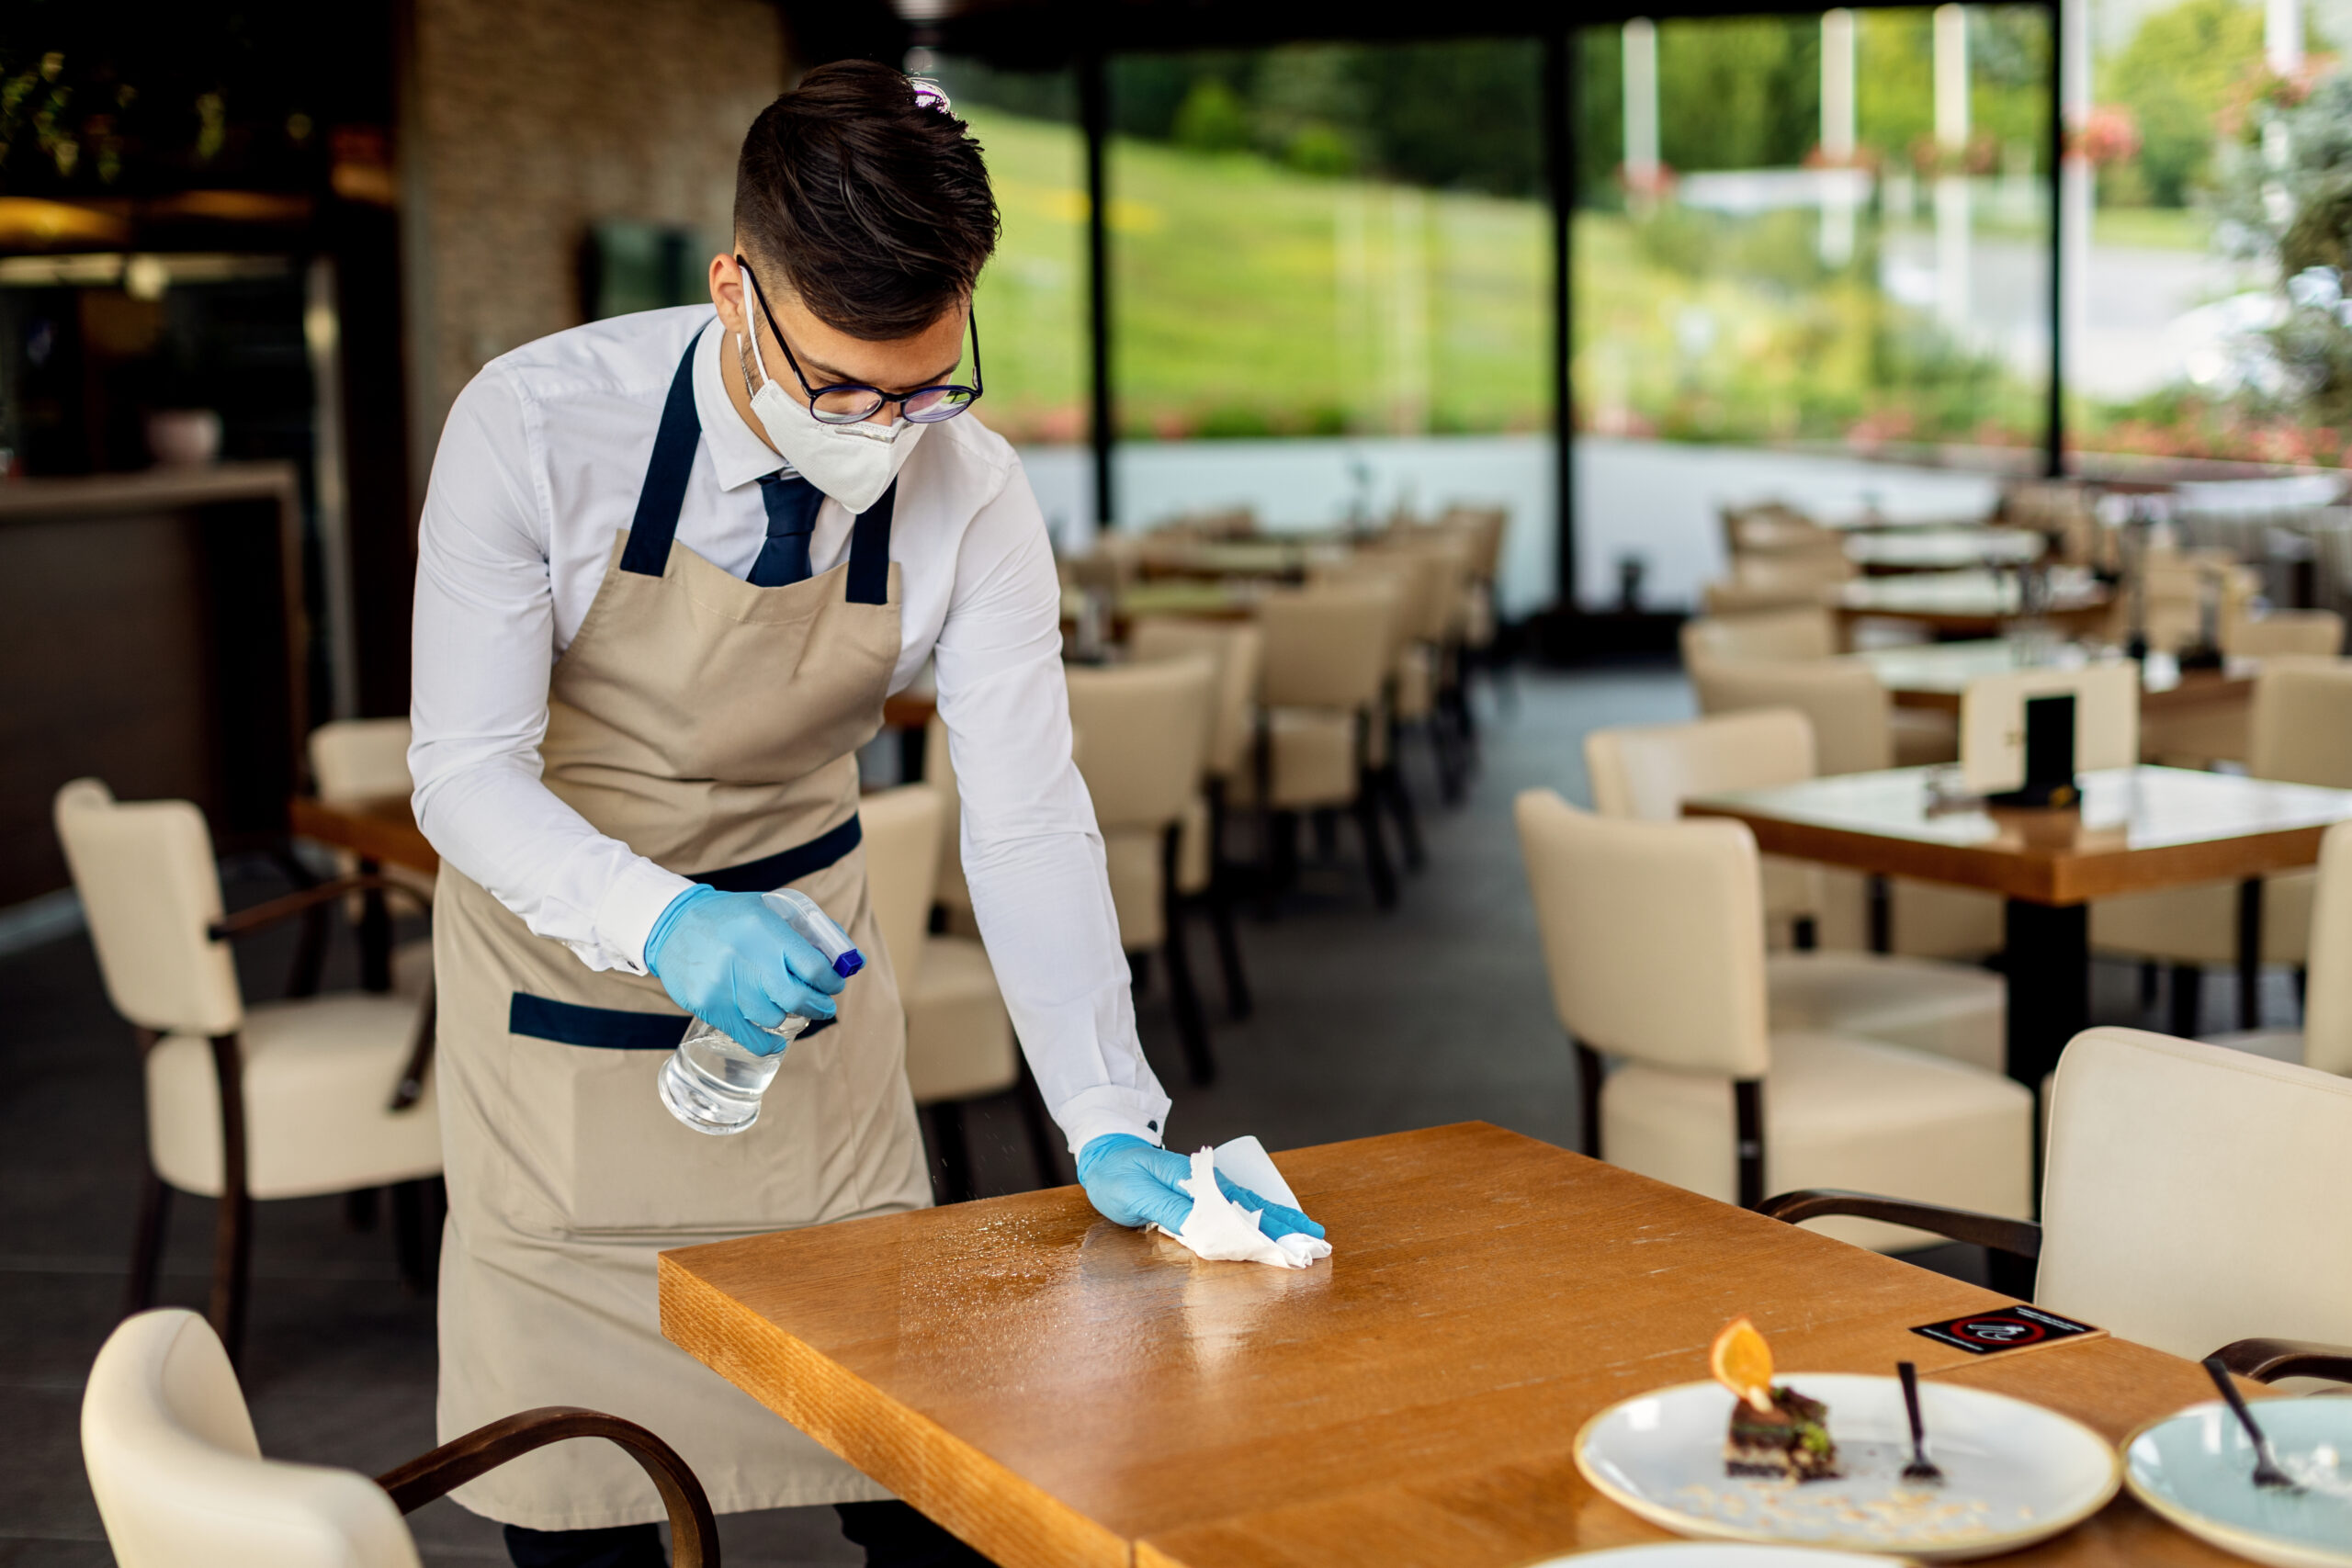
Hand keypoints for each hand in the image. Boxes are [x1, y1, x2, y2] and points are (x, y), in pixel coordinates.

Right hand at [643, 886, 843, 1055]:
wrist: (671, 924)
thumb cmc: (728, 917)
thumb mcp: (766, 908)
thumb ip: (803, 932)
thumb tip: (846, 959)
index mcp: (766, 929)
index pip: (814, 966)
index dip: (831, 982)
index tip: (835, 985)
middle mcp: (747, 958)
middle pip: (798, 998)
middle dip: (819, 1006)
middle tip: (824, 1006)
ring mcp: (727, 985)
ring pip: (775, 1017)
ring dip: (788, 1015)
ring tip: (788, 1008)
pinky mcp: (711, 1006)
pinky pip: (748, 1036)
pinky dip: (767, 1043)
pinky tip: (776, 1040)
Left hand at [1076, 1134, 1324, 1240]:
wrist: (1103, 1154)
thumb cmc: (1117, 1175)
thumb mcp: (1139, 1195)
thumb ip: (1173, 1212)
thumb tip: (1210, 1230)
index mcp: (1195, 1180)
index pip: (1237, 1208)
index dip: (1264, 1228)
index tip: (1288, 1245)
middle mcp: (1206, 1181)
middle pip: (1252, 1205)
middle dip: (1284, 1225)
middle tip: (1315, 1241)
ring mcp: (1205, 1186)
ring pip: (1249, 1205)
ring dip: (1277, 1220)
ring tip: (1306, 1232)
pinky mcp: (1199, 1193)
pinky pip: (1235, 1205)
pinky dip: (1258, 1215)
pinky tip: (1272, 1222)